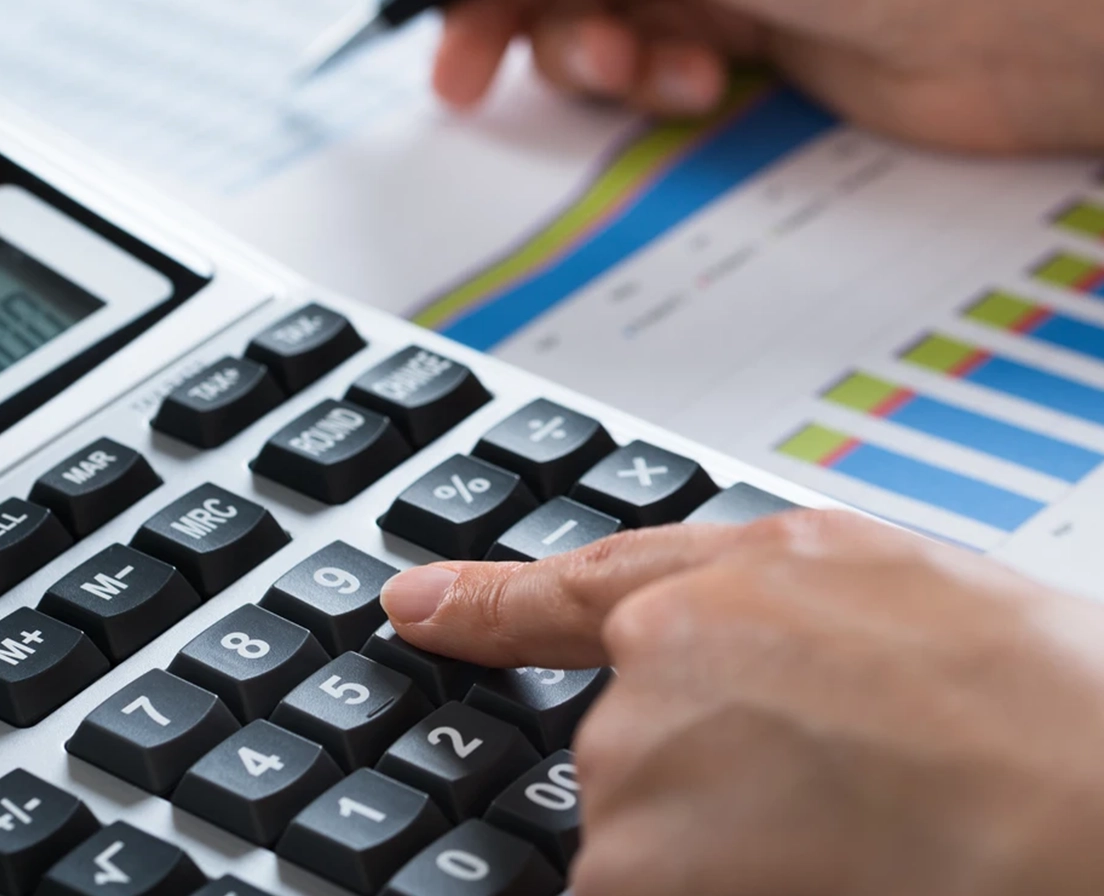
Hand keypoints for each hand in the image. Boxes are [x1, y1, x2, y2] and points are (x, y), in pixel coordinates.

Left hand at [380, 509, 1103, 895]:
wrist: (1090, 796)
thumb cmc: (1027, 697)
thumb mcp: (887, 584)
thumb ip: (754, 595)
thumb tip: (671, 629)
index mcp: (713, 587)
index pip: (557, 594)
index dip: (478, 602)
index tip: (412, 605)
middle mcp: (649, 675)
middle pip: (628, 751)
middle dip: (704, 780)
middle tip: (836, 794)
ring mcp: (634, 783)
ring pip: (642, 838)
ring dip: (715, 852)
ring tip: (846, 839)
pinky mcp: (630, 878)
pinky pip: (643, 891)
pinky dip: (712, 889)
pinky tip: (817, 875)